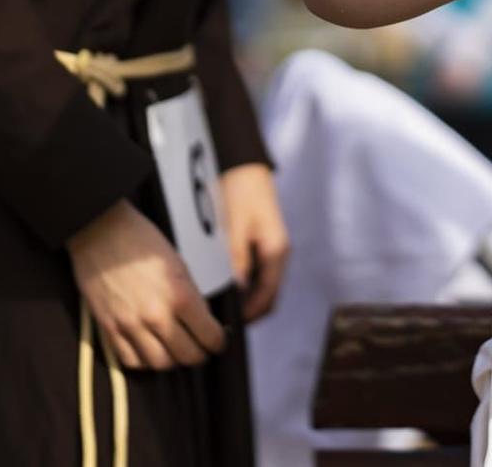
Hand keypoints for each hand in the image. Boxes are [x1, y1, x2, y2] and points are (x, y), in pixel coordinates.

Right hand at [68, 200, 225, 369]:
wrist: (100, 231)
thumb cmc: (142, 241)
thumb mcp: (179, 264)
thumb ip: (191, 295)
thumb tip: (203, 320)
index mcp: (180, 295)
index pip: (209, 336)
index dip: (219, 342)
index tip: (219, 341)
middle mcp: (156, 315)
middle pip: (187, 356)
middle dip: (200, 355)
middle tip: (202, 348)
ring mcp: (130, 324)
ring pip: (160, 364)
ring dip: (173, 361)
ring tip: (176, 350)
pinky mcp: (108, 328)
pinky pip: (130, 360)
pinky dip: (144, 360)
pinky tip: (150, 350)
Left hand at [220, 163, 288, 322]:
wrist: (240, 163)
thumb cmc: (237, 191)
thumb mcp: (233, 228)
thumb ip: (236, 262)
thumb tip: (236, 296)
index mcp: (277, 252)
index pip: (268, 298)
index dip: (249, 317)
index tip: (224, 328)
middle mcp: (277, 254)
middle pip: (266, 296)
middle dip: (245, 312)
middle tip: (215, 323)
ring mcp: (269, 250)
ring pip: (259, 287)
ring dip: (241, 299)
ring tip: (214, 307)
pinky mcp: (259, 244)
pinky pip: (252, 274)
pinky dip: (239, 285)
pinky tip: (218, 285)